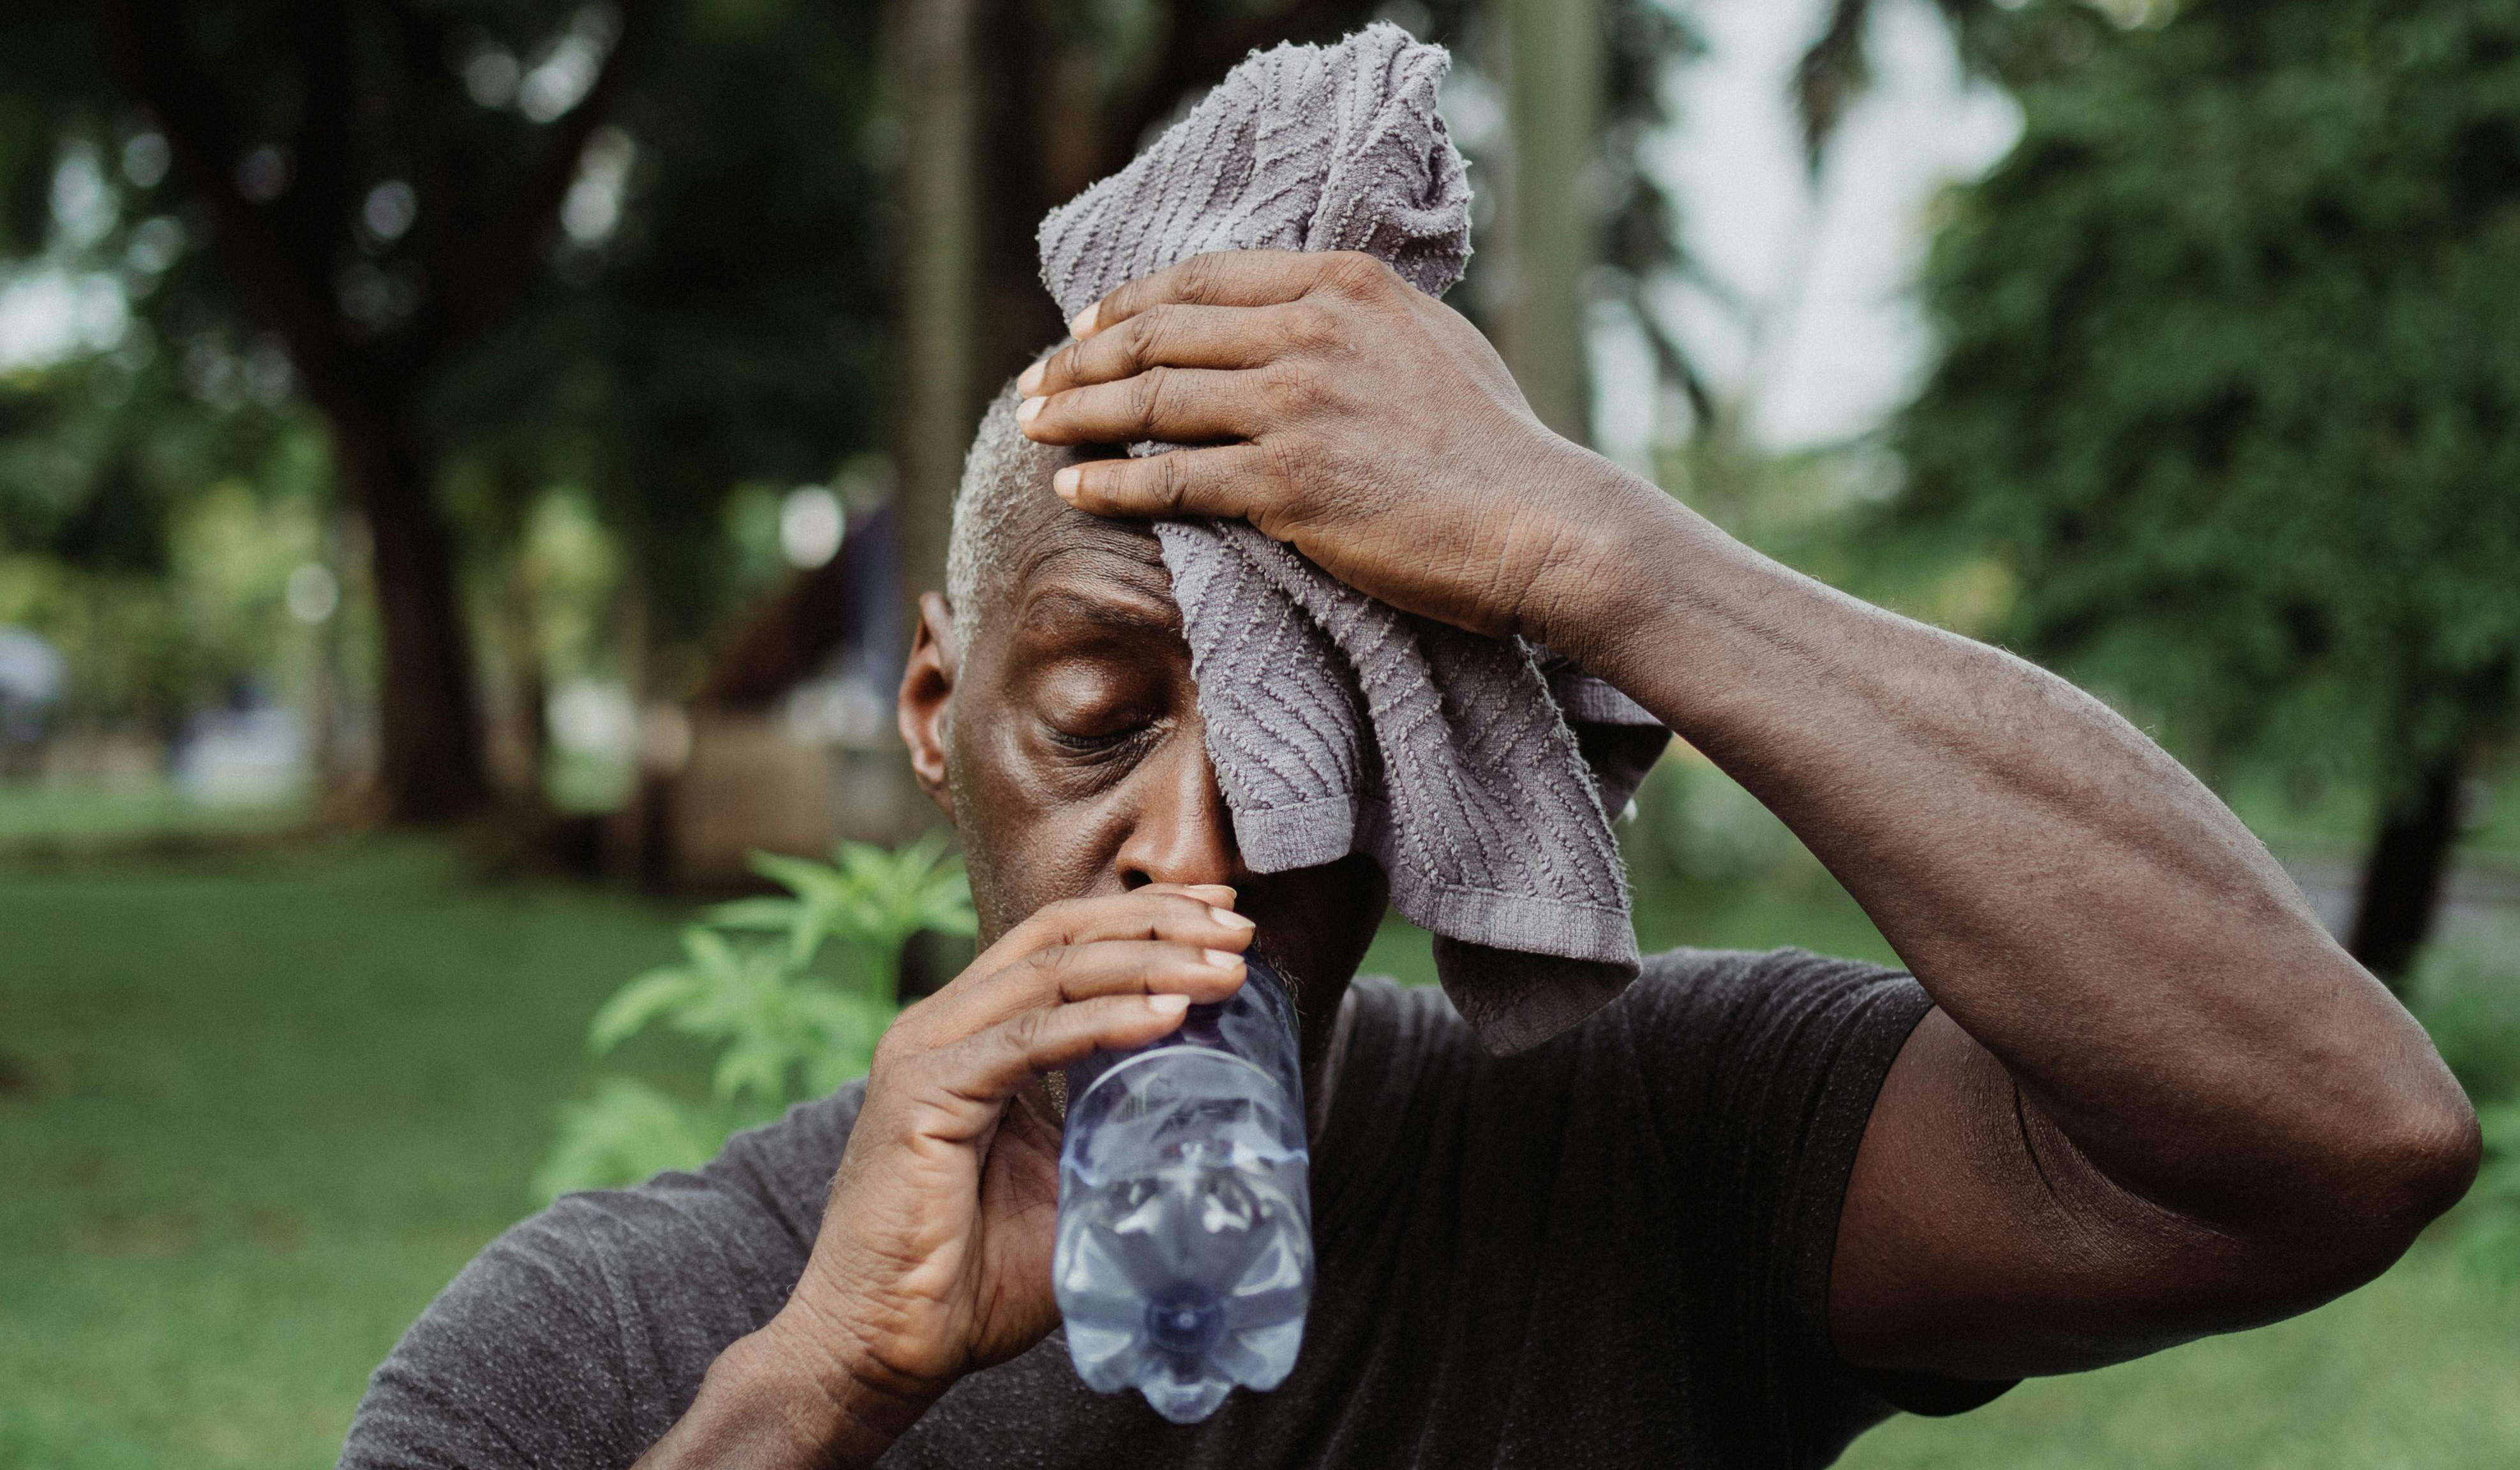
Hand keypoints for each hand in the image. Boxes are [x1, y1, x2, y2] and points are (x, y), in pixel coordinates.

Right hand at [684, 886, 1253, 1464]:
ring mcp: (926, 1054)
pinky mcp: (920, 1096)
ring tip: (1223, 970)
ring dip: (1148, 962)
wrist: (883, 1350)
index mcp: (971, 1034)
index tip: (1224, 916)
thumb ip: (1116, 1136)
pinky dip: (1104, 1021)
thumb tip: (1210, 1122)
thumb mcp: (1068, 1185)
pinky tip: (1166, 1016)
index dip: (1144, 916)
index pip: (1064, 941)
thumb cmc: (969, 1280)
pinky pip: (1028, 1040)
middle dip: (1158, 921)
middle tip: (1238, 930)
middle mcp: (942, 1026)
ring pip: (1052, 974)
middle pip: (1061, 936)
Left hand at [1013, 250, 1676, 658]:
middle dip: (1080, 357)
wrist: (1539, 520)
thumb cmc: (1497, 447)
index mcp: (1344, 285)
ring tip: (1029, 427)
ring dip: (1076, 412)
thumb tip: (1305, 318)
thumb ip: (1360, 321)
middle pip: (1161, 331)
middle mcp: (1311, 330)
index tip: (1086, 325)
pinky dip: (1110, 480)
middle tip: (1034, 382)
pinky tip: (1073, 486)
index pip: (1206, 278)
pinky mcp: (1287, 483)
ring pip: (1152, 398)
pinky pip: (1171, 476)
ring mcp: (1296, 405)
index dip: (1131, 300)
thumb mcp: (1431, 342)